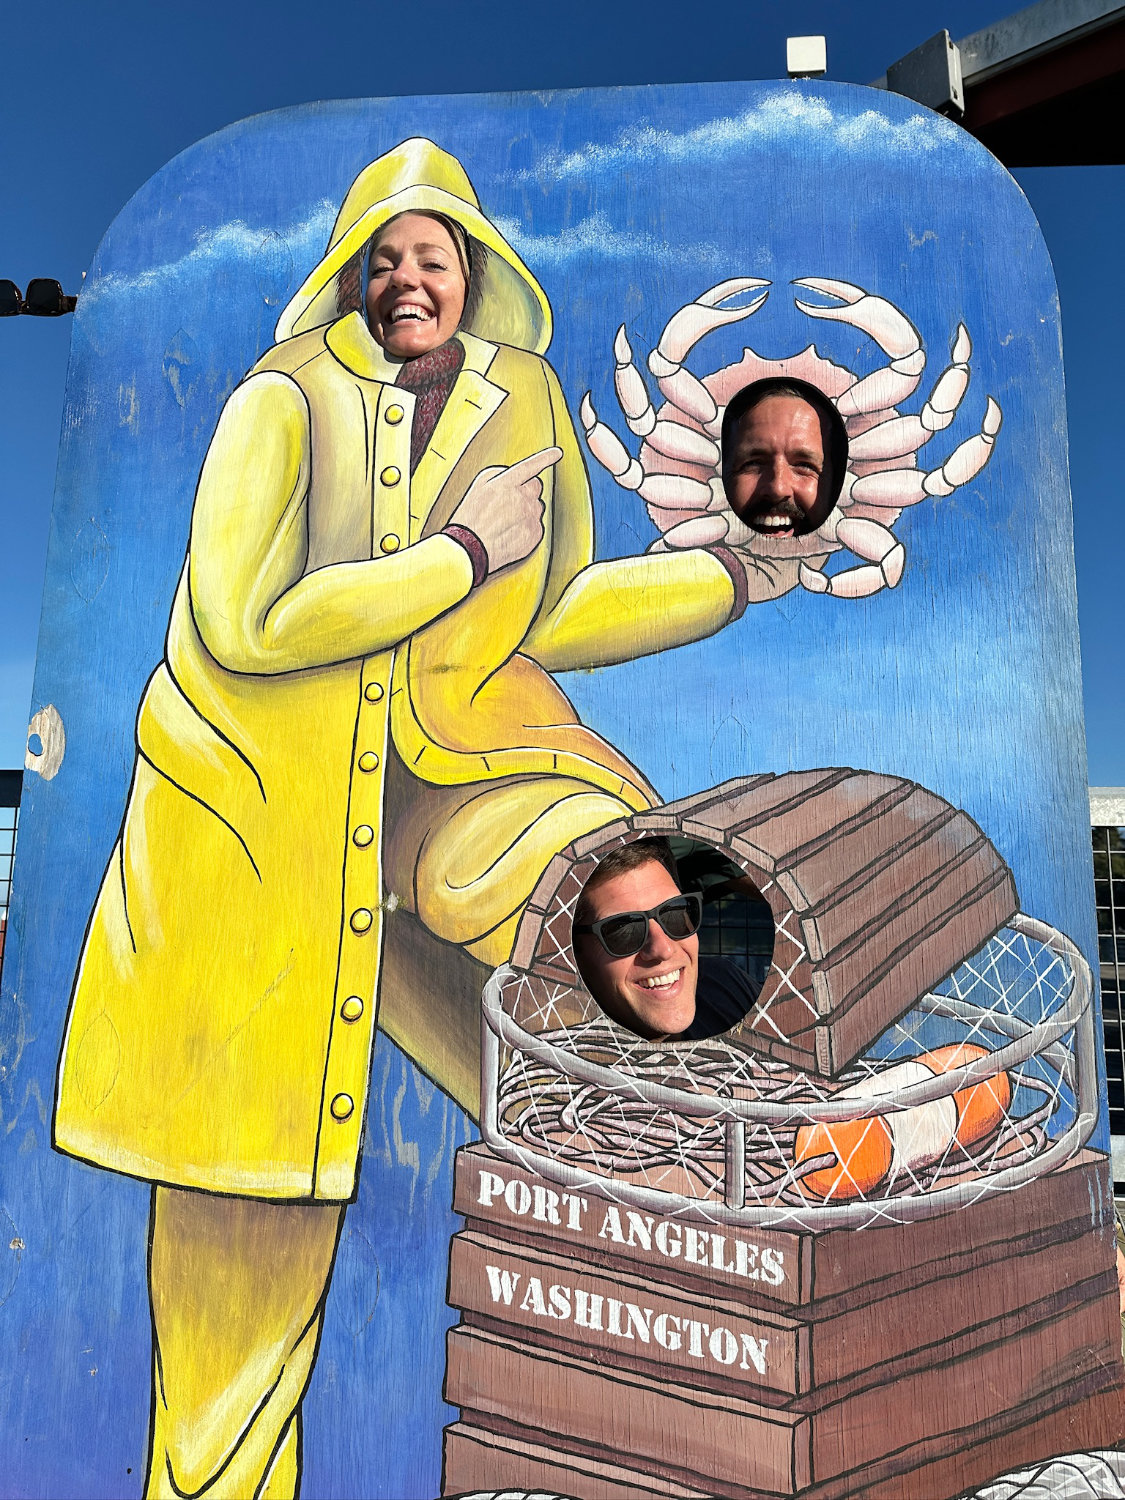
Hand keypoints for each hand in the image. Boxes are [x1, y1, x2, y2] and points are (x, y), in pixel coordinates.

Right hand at [449, 447, 561, 573]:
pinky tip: (510, 532)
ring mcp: (530, 517)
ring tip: (506, 521)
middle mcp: (521, 498)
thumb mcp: (478, 487)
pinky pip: (537, 524)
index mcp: (505, 484)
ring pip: (537, 506)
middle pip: (536, 486)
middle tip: (510, 502)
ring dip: (527, 510)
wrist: (470, 549)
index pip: (530, 467)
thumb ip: (500, 475)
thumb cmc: (470, 519)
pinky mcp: (535, 534)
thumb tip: (517, 475)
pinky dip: (527, 527)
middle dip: (526, 490)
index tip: (557, 453)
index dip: (545, 458)